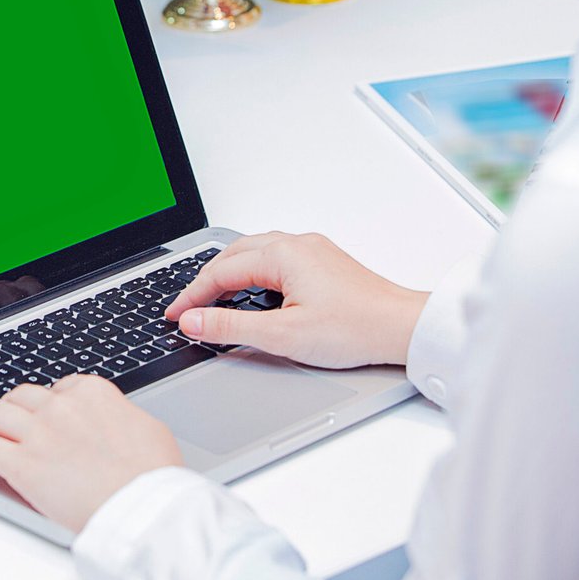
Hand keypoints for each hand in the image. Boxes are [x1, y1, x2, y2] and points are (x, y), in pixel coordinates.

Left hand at [0, 376, 182, 531]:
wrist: (142, 507)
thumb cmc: (153, 477)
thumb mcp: (148, 430)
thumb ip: (123, 417)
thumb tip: (118, 420)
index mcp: (93, 394)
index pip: (59, 388)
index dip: (46, 402)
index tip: (40, 412)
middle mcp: (62, 406)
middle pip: (22, 398)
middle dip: (10, 407)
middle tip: (1, 419)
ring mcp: (39, 433)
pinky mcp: (22, 465)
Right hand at [165, 232, 427, 368]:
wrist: (403, 329)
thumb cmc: (356, 328)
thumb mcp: (282, 335)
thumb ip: (230, 327)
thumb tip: (193, 321)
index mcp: (282, 254)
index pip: (220, 272)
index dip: (192, 295)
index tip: (175, 314)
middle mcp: (296, 244)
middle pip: (234, 255)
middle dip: (206, 280)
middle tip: (187, 306)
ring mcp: (312, 250)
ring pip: (255, 253)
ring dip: (229, 273)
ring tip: (212, 297)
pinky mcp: (324, 261)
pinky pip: (275, 257)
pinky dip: (252, 273)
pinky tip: (252, 291)